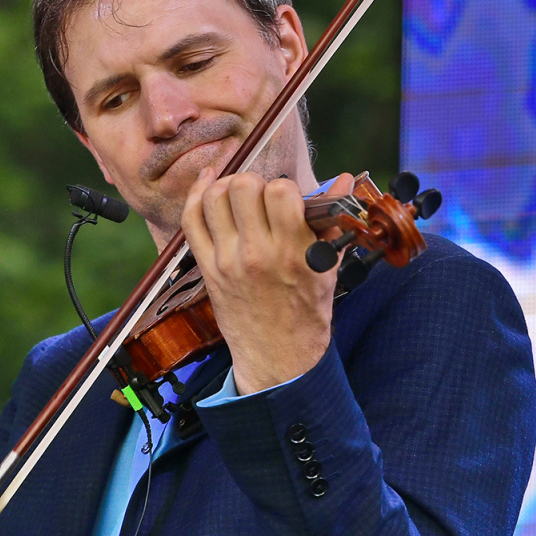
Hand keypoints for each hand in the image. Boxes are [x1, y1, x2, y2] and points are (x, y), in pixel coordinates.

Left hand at [181, 169, 355, 393]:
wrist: (279, 355)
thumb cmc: (306, 311)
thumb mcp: (328, 266)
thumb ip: (333, 220)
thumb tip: (344, 180)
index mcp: (293, 251)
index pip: (281, 191)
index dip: (284, 187)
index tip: (287, 199)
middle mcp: (257, 253)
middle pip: (243, 187)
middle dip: (255, 182)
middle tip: (261, 198)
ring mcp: (227, 260)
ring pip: (213, 198)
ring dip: (226, 186)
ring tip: (239, 194)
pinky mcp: (207, 268)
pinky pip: (191, 221)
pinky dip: (195, 195)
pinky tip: (208, 182)